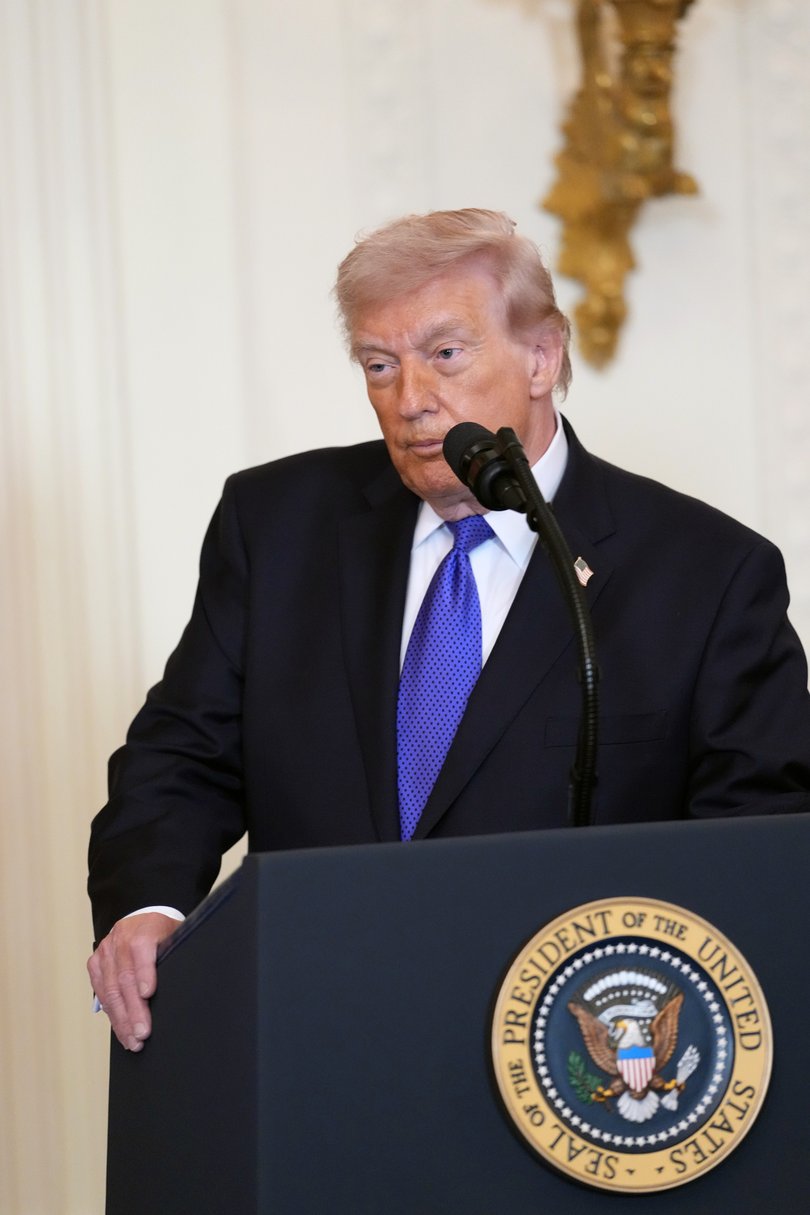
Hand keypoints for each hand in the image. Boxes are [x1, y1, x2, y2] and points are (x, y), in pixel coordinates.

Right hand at [87, 913, 179, 1050]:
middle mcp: (121, 939)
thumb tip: (189, 982)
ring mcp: (105, 952)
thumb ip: (177, 953)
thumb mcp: (175, 935)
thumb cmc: (162, 932)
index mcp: (144, 929)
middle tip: (142, 1033)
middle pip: (124, 977)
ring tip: (132, 1040)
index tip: (148, 994)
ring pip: (110, 990)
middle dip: (133, 1009)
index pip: (141, 950)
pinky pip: (100, 992)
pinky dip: (111, 1014)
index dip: (144, 973)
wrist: (140, 919)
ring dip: (121, 1019)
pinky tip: (120, 1029)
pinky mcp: (95, 964)